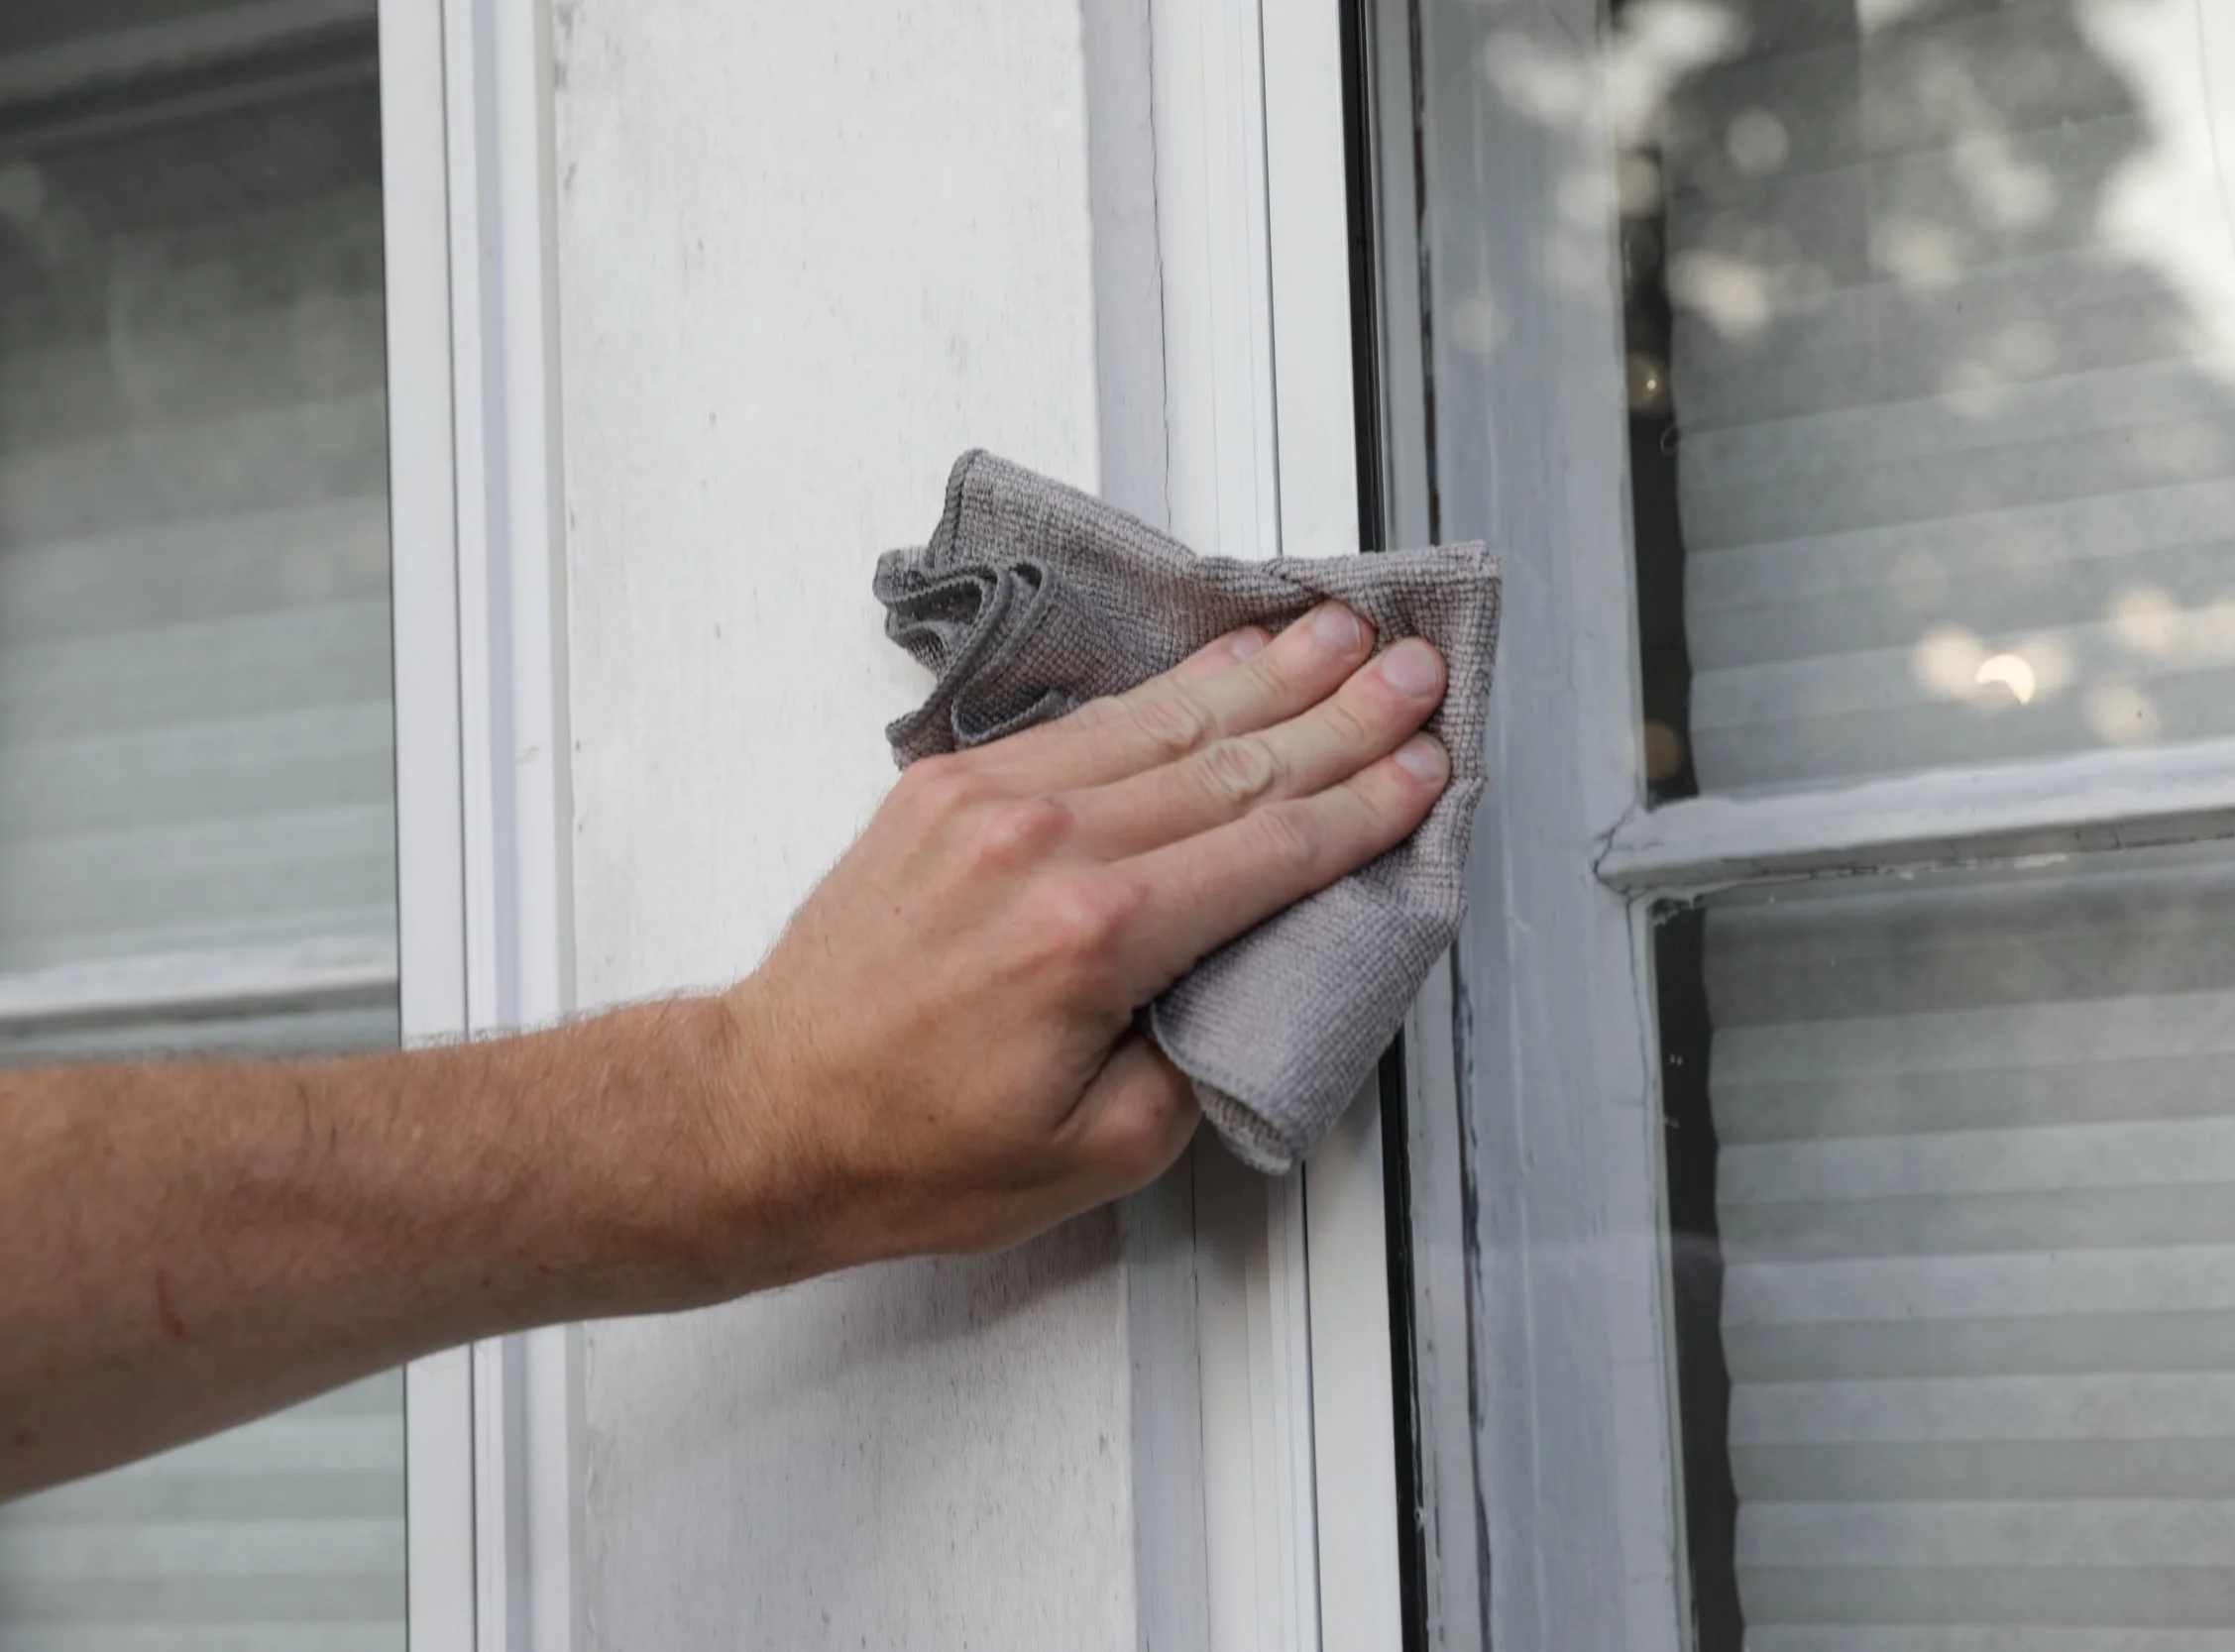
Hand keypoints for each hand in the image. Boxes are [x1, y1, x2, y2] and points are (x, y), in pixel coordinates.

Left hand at [707, 602, 1449, 1281]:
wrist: (763, 1114)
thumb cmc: (912, 1150)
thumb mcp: (1099, 1153)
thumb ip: (1201, 1059)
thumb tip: (1252, 977)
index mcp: (1094, 938)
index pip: (1271, 851)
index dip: (1363, 807)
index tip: (1426, 769)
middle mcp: (1045, 846)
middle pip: (1236, 763)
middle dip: (1342, 716)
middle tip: (1417, 672)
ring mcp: (990, 801)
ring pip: (1166, 720)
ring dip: (1268, 673)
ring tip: (1343, 634)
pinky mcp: (948, 785)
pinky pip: (1088, 720)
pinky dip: (1169, 687)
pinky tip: (1225, 661)